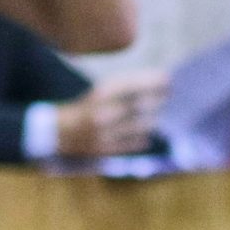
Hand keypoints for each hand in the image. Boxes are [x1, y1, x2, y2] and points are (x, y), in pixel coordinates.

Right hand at [53, 70, 169, 157]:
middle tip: (168, 94)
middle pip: (140, 105)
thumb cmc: (87, 108)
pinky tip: (146, 133)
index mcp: (100, 95)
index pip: (133, 85)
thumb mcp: (101, 92)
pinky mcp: (107, 150)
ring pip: (140, 125)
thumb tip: (157, 83)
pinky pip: (134, 143)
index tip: (167, 79)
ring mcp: (105, 133)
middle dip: (157, 99)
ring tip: (157, 113)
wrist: (61, 133)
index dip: (152, 82)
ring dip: (152, 118)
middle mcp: (103, 113)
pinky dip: (143, 137)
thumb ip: (126, 89)